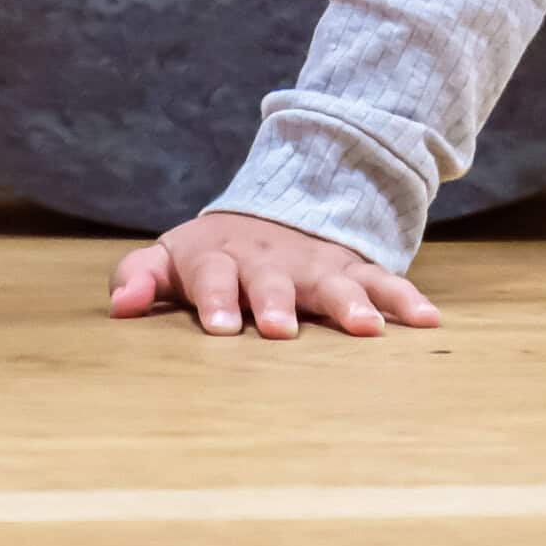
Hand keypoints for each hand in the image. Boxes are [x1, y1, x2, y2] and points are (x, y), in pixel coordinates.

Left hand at [109, 210, 441, 340]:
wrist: (269, 216)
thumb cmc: (210, 258)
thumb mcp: (170, 259)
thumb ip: (139, 277)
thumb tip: (118, 306)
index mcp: (218, 258)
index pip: (212, 276)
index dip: (217, 300)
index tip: (223, 328)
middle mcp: (268, 260)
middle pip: (272, 279)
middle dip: (277, 302)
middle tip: (282, 329)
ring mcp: (313, 265)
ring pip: (333, 282)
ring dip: (350, 304)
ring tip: (369, 330)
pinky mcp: (351, 270)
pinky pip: (382, 281)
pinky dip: (404, 299)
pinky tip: (427, 320)